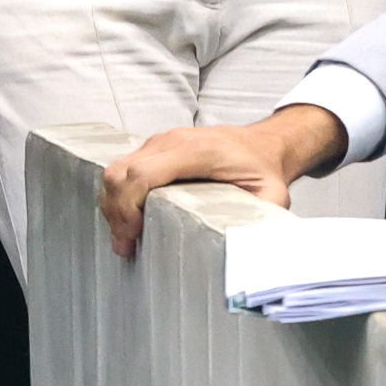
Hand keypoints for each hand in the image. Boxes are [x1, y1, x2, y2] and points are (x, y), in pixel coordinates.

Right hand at [99, 106, 343, 256]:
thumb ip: (264, 215)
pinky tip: (131, 218)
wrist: (265, 143)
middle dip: (115, 212)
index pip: (142, 175)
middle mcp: (172, 141)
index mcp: (197, 151)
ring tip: (126, 236)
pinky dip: (120, 194)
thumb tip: (253, 244)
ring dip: (113, 205)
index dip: (128, 207)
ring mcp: (161, 141)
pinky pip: (124, 169)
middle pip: (120, 174)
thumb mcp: (272, 193)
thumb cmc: (265, 168)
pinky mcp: (155, 146)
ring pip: (116, 171)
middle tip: (125, 244)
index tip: (133, 235)